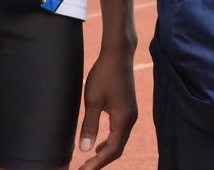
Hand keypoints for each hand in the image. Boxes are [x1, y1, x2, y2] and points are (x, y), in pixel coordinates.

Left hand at [75, 48, 136, 168]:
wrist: (118, 54)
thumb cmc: (104, 74)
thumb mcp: (93, 100)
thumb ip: (89, 126)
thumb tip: (85, 150)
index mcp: (124, 119)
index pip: (112, 150)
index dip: (97, 163)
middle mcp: (131, 119)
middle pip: (118, 149)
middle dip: (100, 161)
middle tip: (83, 169)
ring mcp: (131, 113)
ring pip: (119, 141)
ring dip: (105, 153)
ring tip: (88, 161)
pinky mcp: (128, 108)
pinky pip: (120, 132)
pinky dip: (109, 142)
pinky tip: (98, 144)